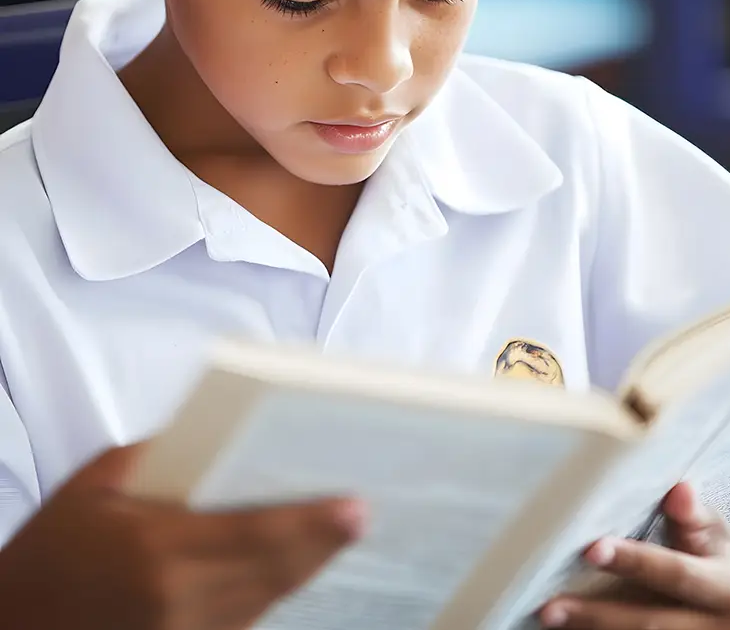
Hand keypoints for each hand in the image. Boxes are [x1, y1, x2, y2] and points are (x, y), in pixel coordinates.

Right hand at [0, 443, 363, 629]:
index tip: (356, 508)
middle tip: (361, 516)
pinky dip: (270, 596)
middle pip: (275, 575)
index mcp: (160, 555)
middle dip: (322, 545)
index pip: (258, 536)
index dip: (313, 524)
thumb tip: (219, 436)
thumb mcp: (95, 485)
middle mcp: (181, 607)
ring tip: (337, 535)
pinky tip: (293, 570)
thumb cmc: (50, 553)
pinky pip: (242, 624)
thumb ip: (158, 455)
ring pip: (265, 604)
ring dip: (304, 571)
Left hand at [539, 484, 729, 628]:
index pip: (675, 574)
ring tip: (551, 622)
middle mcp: (718, 629)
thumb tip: (677, 491)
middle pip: (650, 624)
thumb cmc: (724, 565)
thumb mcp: (719, 539)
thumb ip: (694, 517)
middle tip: (549, 608)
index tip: (592, 549)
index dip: (634, 562)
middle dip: (597, 616)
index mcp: (728, 591)